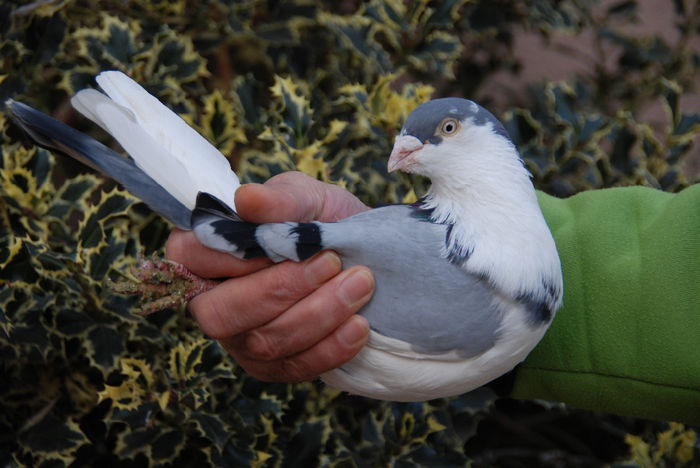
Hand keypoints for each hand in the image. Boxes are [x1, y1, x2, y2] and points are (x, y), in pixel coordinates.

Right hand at [166, 171, 373, 381]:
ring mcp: (240, 340)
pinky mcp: (273, 367)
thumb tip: (248, 199)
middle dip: (282, 290)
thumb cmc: (319, 222)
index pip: (192, 257)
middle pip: (222, 313)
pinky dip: (331, 348)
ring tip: (359, 285)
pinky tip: (359, 324)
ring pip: (263, 343)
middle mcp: (211, 301)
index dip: (235, 256)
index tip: (288, 243)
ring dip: (317, 315)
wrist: (363, 257)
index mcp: (203, 252)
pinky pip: (294, 367)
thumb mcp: (307, 198)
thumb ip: (281, 199)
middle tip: (332, 263)